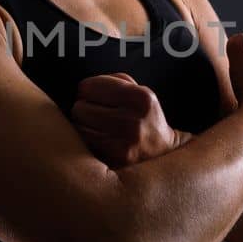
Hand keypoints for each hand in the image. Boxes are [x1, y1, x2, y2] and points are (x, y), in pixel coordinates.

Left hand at [70, 72, 191, 167]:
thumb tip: (84, 88)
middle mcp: (132, 121)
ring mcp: (123, 143)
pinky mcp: (114, 160)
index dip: (87, 89)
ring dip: (84, 124)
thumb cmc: (145, 117)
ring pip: (78, 127)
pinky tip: (98, 138)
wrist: (163, 152)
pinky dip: (87, 139)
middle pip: (79, 108)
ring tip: (97, 125)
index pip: (89, 86)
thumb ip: (114, 81)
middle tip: (94, 111)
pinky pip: (84, 143)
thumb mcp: (140, 92)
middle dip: (84, 107)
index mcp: (140, 98)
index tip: (91, 94)